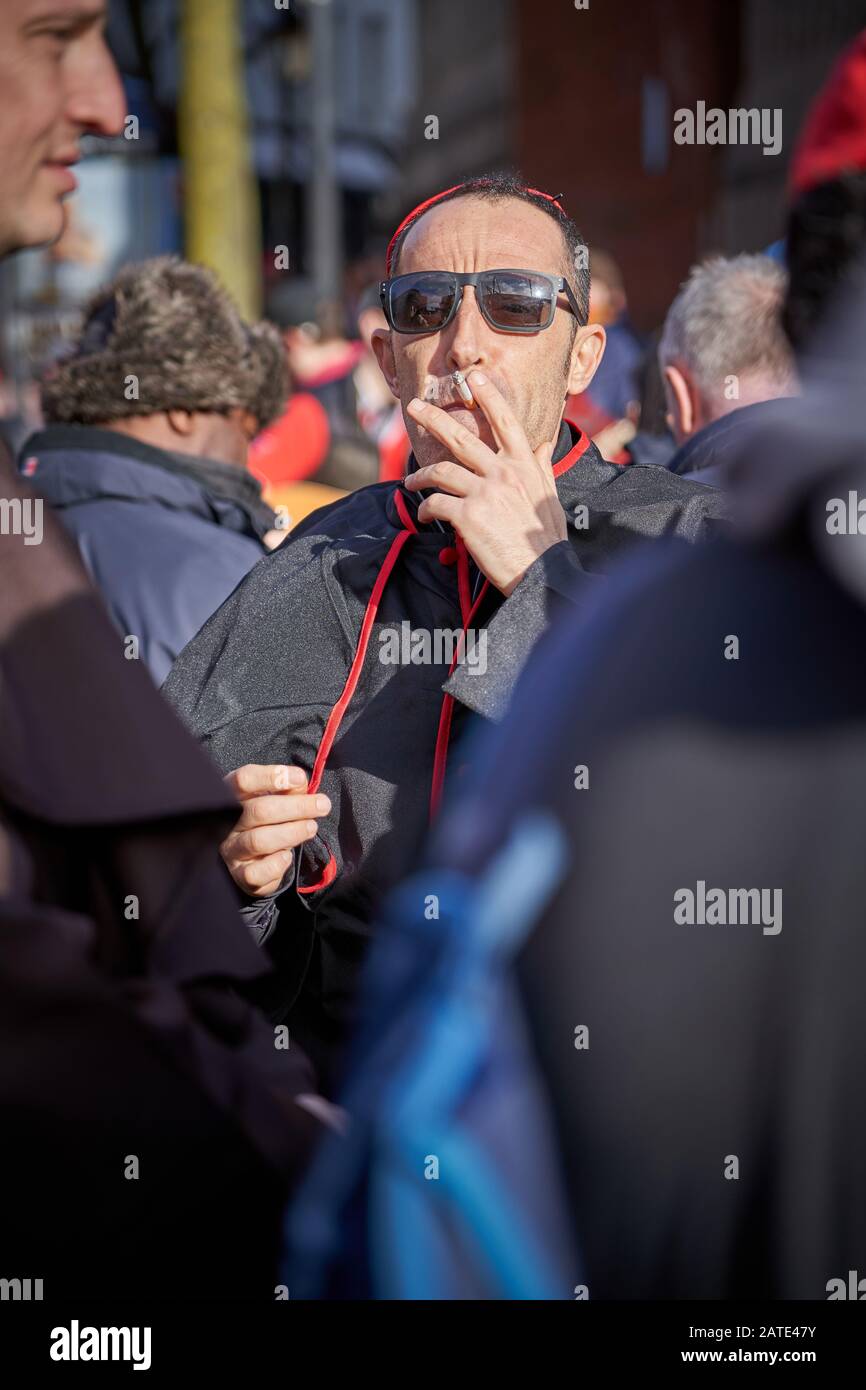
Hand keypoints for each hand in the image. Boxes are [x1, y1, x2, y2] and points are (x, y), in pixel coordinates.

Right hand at [220, 764, 329, 897]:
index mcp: (232, 796)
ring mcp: (231, 850)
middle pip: (259, 810)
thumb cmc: (268, 821)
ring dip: (292, 833)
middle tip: (322, 805)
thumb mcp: (277, 799)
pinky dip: (276, 864)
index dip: (271, 776)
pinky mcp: (240, 875)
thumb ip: (289, 789)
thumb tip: (300, 782)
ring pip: (259, 840)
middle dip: (297, 807)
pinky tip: (288, 856)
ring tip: (311, 828)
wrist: (252, 860)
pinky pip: (256, 872)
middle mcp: (226, 823)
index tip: (299, 778)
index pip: (244, 780)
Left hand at [404, 372, 566, 595]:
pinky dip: (426, 509)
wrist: (542, 572)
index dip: (489, 397)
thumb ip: (542, 467)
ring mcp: (484, 493)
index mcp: (524, 465)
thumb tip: (544, 444)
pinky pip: (436, 504)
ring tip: (411, 483)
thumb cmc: (547, 539)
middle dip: (432, 418)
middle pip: (460, 438)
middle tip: (414, 406)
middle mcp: (503, 473)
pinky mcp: (468, 516)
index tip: (473, 378)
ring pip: (441, 472)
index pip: (505, 422)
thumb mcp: (549, 496)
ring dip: (420, 477)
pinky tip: (425, 516)